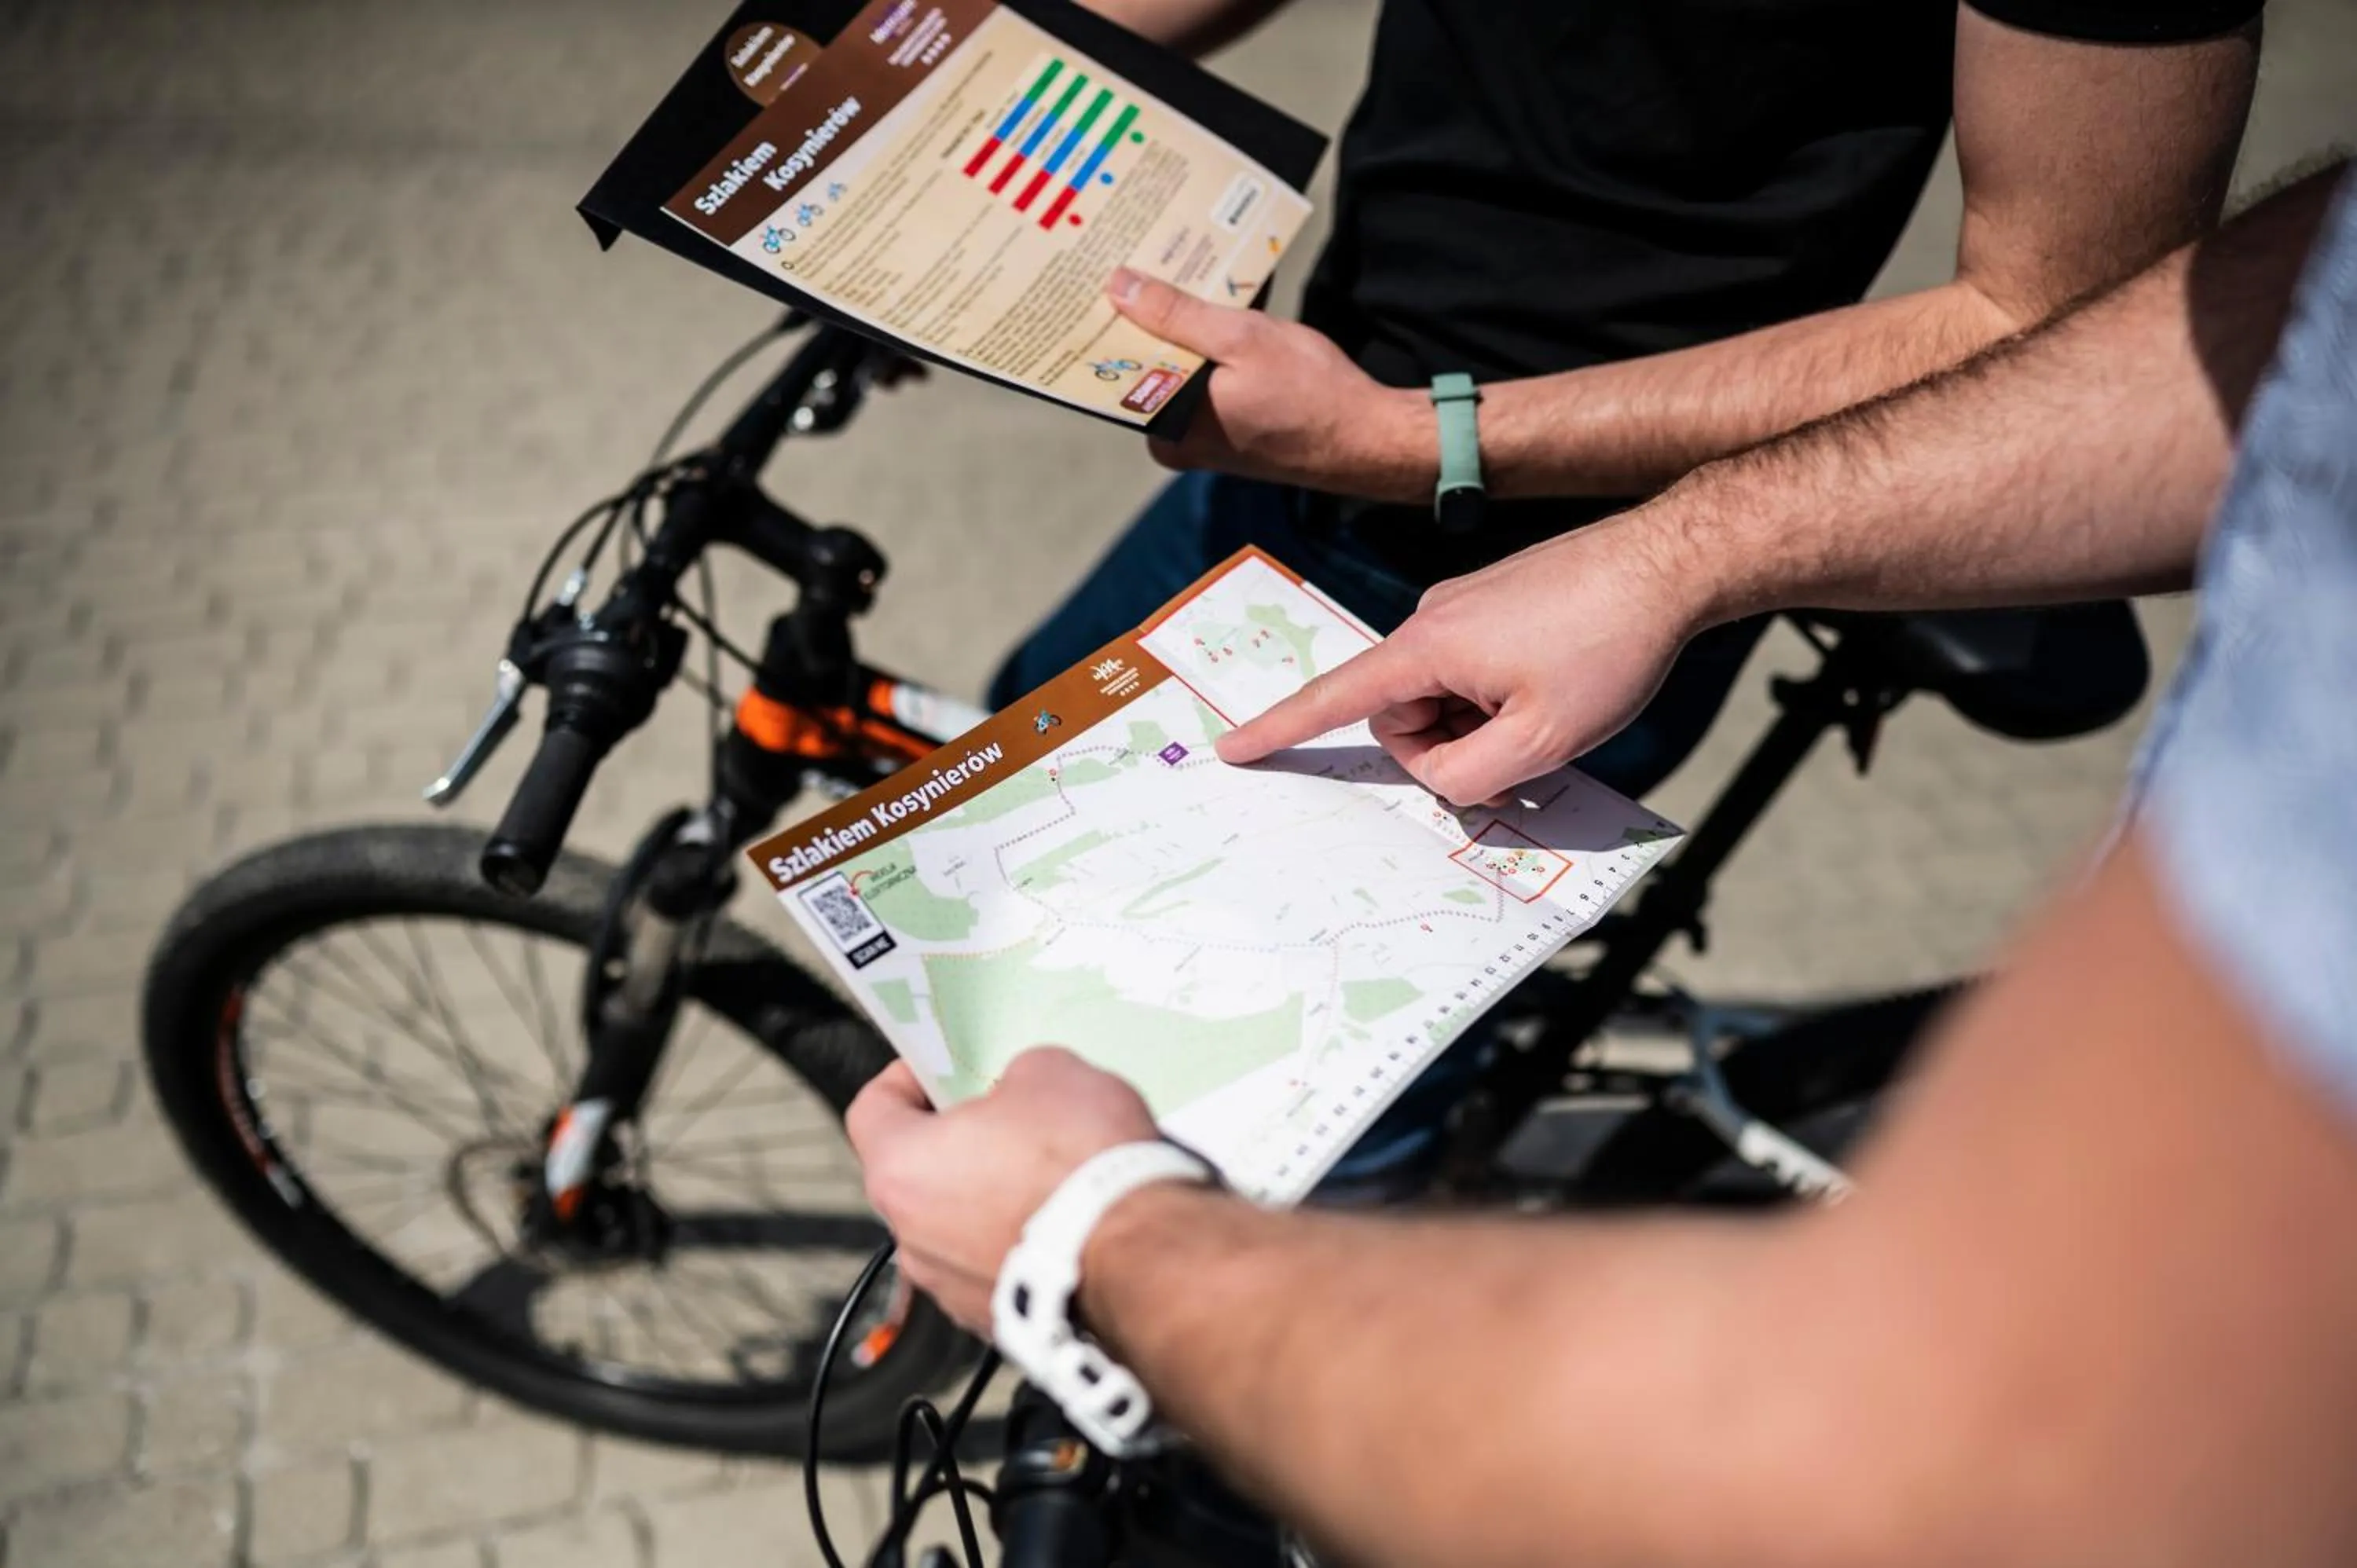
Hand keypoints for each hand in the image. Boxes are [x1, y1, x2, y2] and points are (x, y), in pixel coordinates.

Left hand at [844, 1049, 1158, 1331]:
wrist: (1140, 1260)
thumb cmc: (1082, 1162)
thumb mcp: (1050, 1072)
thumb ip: (1014, 1078)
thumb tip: (1021, 1095)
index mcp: (902, 1169)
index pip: (871, 1111)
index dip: (904, 1080)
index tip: (937, 1070)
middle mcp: (912, 1238)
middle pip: (918, 1174)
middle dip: (960, 1143)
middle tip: (1009, 1120)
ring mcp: (950, 1289)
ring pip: (957, 1228)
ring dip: (991, 1201)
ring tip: (1051, 1179)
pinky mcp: (995, 1321)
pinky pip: (996, 1269)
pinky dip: (1021, 1247)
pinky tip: (1068, 1227)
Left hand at [1108, 268, 1432, 501]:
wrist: (1367, 437)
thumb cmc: (1310, 392)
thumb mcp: (1240, 338)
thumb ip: (1175, 314)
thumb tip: (1119, 286)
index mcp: (1167, 429)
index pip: (1116, 370)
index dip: (1108, 321)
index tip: (1097, 278)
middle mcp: (1176, 442)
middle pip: (1144, 368)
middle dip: (1142, 318)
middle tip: (1134, 261)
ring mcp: (1201, 439)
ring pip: (1174, 371)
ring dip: (1178, 328)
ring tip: (1170, 275)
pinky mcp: (1226, 429)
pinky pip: (1200, 380)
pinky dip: (1204, 347)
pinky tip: (1209, 310)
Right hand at [1216, 510, 1714, 805]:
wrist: (1670, 561)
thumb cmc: (1609, 646)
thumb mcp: (1543, 741)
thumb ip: (1469, 777)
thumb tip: (1439, 779)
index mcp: (1428, 648)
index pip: (1335, 699)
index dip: (1281, 730)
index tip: (1234, 749)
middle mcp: (1432, 618)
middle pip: (1404, 714)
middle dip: (1450, 742)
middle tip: (1524, 739)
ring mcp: (1463, 606)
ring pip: (1444, 695)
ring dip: (1484, 719)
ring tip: (1551, 705)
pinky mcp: (1494, 601)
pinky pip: (1473, 668)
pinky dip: (1502, 694)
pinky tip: (1557, 682)